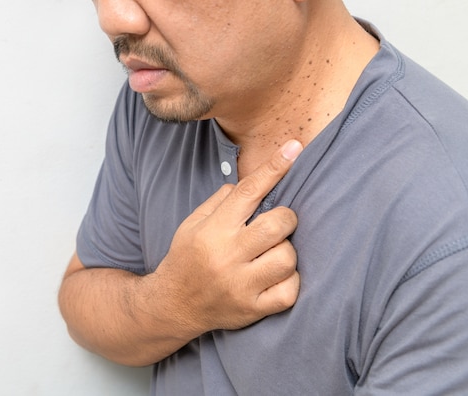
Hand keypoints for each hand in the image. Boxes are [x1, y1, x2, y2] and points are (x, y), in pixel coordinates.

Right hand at [154, 140, 302, 334]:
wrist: (174, 305)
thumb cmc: (187, 258)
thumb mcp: (192, 224)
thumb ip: (221, 202)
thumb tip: (253, 182)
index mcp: (212, 231)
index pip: (248, 192)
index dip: (273, 168)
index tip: (293, 148)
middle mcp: (227, 257)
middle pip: (277, 225)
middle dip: (286, 219)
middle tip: (278, 224)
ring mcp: (241, 286)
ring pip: (287, 258)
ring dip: (286, 252)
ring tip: (271, 254)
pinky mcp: (252, 309)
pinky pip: (289, 290)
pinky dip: (288, 281)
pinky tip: (274, 277)